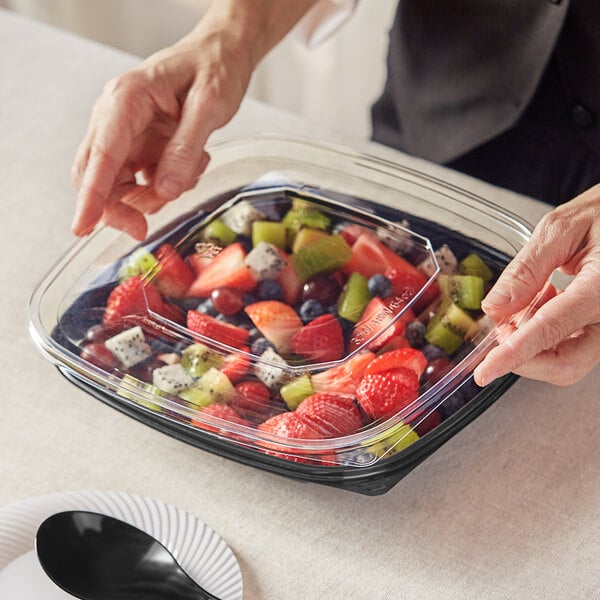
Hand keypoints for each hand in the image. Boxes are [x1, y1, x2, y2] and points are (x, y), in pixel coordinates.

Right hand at [71, 24, 253, 239]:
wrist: (221, 55)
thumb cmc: (213, 69)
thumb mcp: (209, 106)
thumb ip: (185, 149)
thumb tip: (165, 191)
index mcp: (125, 100)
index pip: (101, 156)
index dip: (91, 195)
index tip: (83, 225)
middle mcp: (116, 118)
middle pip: (99, 177)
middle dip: (119, 208)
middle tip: (143, 229)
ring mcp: (126, 134)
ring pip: (120, 185)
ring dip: (152, 196)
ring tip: (193, 169)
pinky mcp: (141, 146)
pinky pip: (142, 182)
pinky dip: (165, 186)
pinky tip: (192, 165)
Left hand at [474, 184, 599, 385]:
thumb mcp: (563, 228)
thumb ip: (527, 269)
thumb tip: (495, 306)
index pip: (551, 330)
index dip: (513, 355)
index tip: (485, 371)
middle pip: (564, 363)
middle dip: (522, 355)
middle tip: (503, 325)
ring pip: (567, 360)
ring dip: (533, 342)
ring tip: (534, 298)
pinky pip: (574, 347)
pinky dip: (546, 333)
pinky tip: (546, 301)